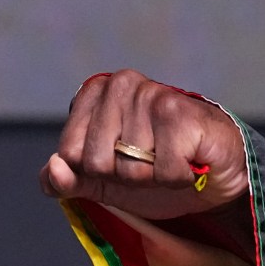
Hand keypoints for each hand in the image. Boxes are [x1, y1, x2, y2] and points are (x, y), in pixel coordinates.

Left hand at [40, 70, 247, 220]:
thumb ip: (66, 180)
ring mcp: (152, 94)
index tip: (119, 161)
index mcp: (94, 93)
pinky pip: (162, 171)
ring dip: (153, 178)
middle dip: (123, 176)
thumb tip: (53, 168)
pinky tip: (189, 160)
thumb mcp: (101, 181)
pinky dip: (178, 178)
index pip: (69, 153)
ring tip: (171, 159)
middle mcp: (121, 84)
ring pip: (130, 169)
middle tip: (148, 163)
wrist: (212, 173)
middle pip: (97, 162)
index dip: (95, 171)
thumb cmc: (154, 170)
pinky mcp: (181, 112)